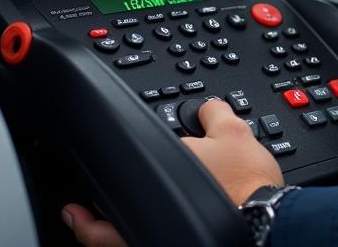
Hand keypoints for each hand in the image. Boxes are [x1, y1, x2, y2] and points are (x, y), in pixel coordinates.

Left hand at [61, 101, 282, 244]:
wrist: (264, 222)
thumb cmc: (247, 184)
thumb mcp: (236, 132)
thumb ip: (216, 114)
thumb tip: (206, 105)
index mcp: (165, 165)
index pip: (136, 158)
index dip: (127, 156)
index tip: (117, 158)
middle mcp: (150, 204)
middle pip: (108, 209)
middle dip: (88, 208)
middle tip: (73, 207)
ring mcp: (153, 232)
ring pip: (112, 237)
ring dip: (94, 229)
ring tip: (80, 222)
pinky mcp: (169, 242)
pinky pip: (133, 243)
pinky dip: (120, 240)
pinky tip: (122, 237)